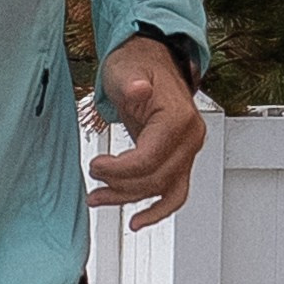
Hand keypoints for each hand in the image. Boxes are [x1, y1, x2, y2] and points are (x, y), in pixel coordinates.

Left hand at [89, 34, 206, 231]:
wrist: (151, 62)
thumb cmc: (137, 65)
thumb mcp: (127, 69)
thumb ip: (132, 83)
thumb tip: (139, 89)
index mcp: (178, 118)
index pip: (150, 159)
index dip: (119, 169)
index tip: (96, 165)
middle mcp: (190, 138)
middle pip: (156, 179)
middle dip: (120, 185)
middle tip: (93, 179)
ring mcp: (188, 151)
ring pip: (162, 190)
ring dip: (129, 199)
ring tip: (98, 199)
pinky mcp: (180, 160)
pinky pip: (174, 193)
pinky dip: (158, 210)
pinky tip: (138, 222)